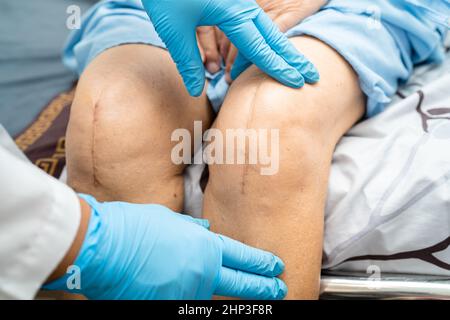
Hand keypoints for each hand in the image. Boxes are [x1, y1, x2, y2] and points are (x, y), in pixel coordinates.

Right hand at [44, 194, 286, 299]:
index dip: (261, 263)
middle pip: (240, 283)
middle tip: (279, 288)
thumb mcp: (167, 219)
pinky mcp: (165, 306)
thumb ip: (190, 228)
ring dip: (218, 294)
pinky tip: (180, 289)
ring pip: (209, 297)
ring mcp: (185, 294)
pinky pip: (183, 302)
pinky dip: (187, 297)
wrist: (101, 247)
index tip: (274, 266)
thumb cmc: (132, 227)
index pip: (242, 256)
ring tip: (225, 290)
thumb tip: (203, 230)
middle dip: (263, 286)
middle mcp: (201, 273)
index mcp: (203, 247)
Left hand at [141, 0, 318, 95]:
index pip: (260, 47)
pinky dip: (253, 40)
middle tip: (312, 75)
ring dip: (277, 49)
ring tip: (294, 65)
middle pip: (272, 36)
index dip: (278, 67)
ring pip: (262, 29)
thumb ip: (188, 61)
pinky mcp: (228, 0)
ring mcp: (237, 1)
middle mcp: (241, 6)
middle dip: (292, 57)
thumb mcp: (173, 29)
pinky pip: (245, 23)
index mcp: (232, 12)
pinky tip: (251, 53)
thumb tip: (197, 90)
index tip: (297, 81)